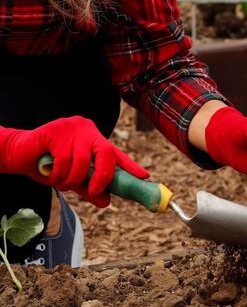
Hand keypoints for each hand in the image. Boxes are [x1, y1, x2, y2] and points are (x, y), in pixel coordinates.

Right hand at [0, 116, 148, 207]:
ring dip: (71, 180)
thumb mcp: (71, 179)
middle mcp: (87, 129)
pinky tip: (49, 173)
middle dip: (102, 177)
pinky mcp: (56, 131)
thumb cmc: (48, 164)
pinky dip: (57, 175)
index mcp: (94, 139)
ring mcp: (72, 128)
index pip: (116, 152)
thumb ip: (89, 188)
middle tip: (94, 190)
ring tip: (60, 180)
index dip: (131, 166)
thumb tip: (107, 201)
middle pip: (106, 153)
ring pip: (82, 162)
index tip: (145, 178)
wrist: (18, 153)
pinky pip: (64, 161)